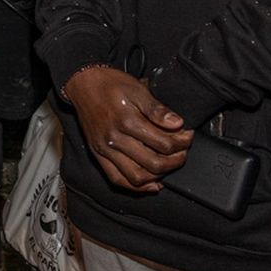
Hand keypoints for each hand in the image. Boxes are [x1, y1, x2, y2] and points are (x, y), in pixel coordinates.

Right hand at [61, 66, 191, 192]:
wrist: (83, 83)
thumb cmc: (110, 84)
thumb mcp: (137, 89)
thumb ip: (157, 109)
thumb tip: (177, 123)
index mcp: (126, 121)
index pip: (163, 144)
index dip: (182, 142)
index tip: (188, 136)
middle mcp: (114, 139)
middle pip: (154, 163)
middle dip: (175, 161)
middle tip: (183, 151)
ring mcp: (105, 149)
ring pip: (137, 177)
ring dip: (159, 176)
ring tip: (168, 164)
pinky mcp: (98, 155)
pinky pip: (117, 179)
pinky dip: (137, 187)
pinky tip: (151, 183)